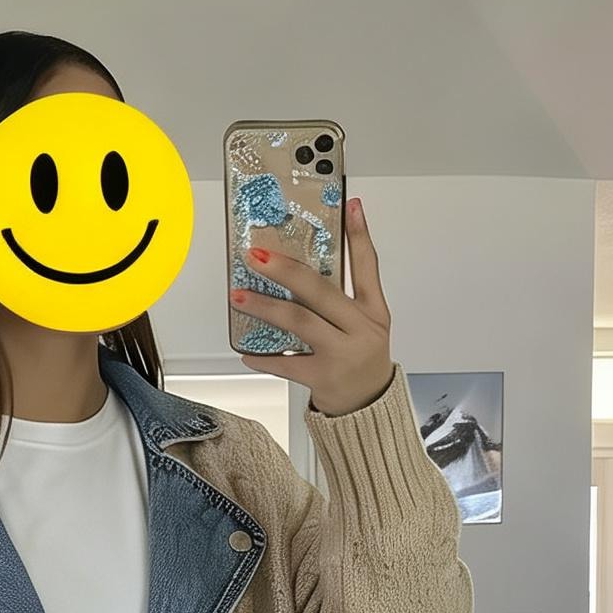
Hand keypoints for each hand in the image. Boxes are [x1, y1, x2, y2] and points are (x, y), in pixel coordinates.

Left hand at [231, 196, 393, 417]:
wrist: (369, 408)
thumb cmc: (361, 361)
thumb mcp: (365, 325)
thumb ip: (344, 297)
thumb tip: (305, 267)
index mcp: (373, 312)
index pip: (367, 265)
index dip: (359, 234)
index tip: (349, 205)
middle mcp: (361, 330)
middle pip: (320, 291)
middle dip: (285, 270)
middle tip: (256, 255)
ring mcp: (342, 354)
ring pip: (299, 322)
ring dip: (265, 307)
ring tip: (239, 296)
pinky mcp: (323, 378)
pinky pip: (287, 363)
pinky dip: (264, 357)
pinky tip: (246, 351)